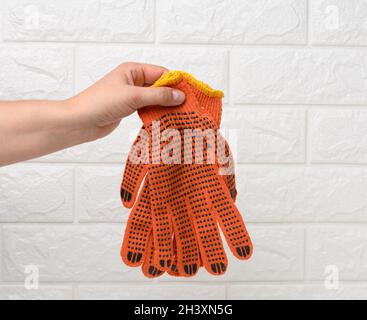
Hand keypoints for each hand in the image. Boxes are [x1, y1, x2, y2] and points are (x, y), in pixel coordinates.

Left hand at [67, 62, 185, 140]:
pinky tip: (166, 119)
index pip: (161, 73)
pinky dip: (157, 113)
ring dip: (165, 105)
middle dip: (172, 95)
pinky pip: (148, 108)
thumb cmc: (101, 102)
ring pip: (155, 98)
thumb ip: (158, 95)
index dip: (176, 82)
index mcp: (133, 70)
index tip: (190, 93)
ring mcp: (131, 95)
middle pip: (159, 86)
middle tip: (188, 106)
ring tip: (180, 114)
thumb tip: (180, 95)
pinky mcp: (129, 108)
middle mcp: (133, 81)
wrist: (81, 121)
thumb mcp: (134, 96)